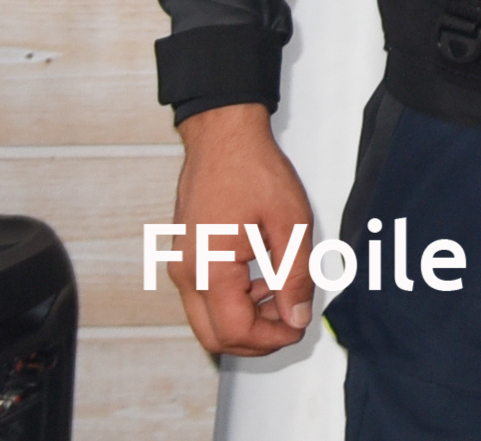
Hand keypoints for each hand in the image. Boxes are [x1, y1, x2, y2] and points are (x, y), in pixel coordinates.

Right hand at [170, 103, 317, 356]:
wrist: (222, 139)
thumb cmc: (252, 170)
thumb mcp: (290, 223)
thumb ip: (295, 276)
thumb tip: (296, 317)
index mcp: (209, 269)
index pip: (234, 331)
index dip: (271, 339)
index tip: (299, 328)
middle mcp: (185, 275)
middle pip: (215, 337)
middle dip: (256, 340)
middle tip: (291, 323)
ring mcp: (180, 268)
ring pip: (207, 321)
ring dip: (245, 321)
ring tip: (282, 296)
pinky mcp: (185, 259)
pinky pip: (204, 299)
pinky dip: (233, 303)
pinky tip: (264, 281)